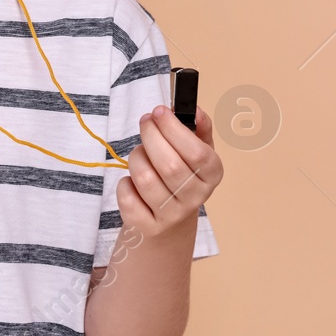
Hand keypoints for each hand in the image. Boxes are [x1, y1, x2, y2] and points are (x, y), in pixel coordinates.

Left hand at [116, 105, 224, 241]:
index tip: (159, 111)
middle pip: (169, 164)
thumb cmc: (180, 178)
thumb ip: (197, 127)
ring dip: (136, 158)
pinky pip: (128, 197)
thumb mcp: (196, 152)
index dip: (174, 129)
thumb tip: (193, 109)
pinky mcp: (148, 226)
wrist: (168, 225)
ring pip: (145, 178)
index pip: (197, 153)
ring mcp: (172, 215)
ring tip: (140, 154)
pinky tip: (133, 183)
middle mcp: (196, 197)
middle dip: (150, 136)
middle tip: (145, 123)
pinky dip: (124, 184)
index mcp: (212, 175)